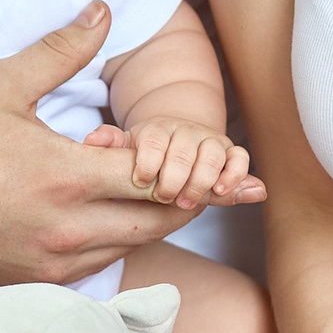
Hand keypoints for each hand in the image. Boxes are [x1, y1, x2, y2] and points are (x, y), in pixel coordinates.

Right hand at [0, 3, 198, 286]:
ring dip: (151, 220)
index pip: (160, 181)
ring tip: (159, 192)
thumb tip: (103, 11)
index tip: (244, 174)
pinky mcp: (32, 282)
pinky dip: (114, 241)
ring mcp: (51, 263)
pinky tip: (105, 218)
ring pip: (130, 246)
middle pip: (159, 221)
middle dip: (191, 199)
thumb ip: (60, 50)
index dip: (206, 175)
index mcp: (68, 177)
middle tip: (220, 183)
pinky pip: (95, 266)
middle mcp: (68, 229)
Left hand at [79, 116, 261, 209]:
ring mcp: (211, 140)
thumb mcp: (123, 149)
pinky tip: (221, 192)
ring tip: (186, 203)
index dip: (148, 163)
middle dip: (174, 179)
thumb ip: (109, 144)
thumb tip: (92, 139)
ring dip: (201, 182)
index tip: (141, 182)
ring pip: (213, 155)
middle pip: (184, 152)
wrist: (174, 142)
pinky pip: (240, 158)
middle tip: (164, 198)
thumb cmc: (144, 154)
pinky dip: (235, 175)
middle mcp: (187, 130)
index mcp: (158, 129)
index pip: (155, 140)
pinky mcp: (230, 153)